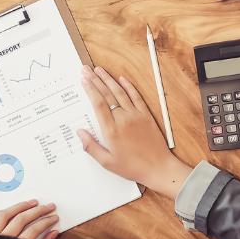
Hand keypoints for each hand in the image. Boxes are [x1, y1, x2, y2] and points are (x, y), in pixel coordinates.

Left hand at [0, 199, 58, 238]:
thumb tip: (52, 234)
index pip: (34, 230)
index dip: (46, 222)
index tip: (54, 218)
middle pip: (22, 219)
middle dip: (38, 211)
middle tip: (48, 207)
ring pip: (6, 215)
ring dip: (20, 207)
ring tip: (31, 203)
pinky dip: (0, 213)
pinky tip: (8, 210)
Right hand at [77, 65, 192, 198]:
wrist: (159, 168)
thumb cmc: (133, 167)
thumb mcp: (107, 162)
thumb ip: (91, 147)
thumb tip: (80, 133)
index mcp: (111, 130)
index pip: (98, 103)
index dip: (90, 89)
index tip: (84, 80)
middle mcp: (123, 119)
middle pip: (106, 94)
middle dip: (95, 80)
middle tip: (86, 70)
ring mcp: (136, 115)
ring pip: (120, 92)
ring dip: (108, 79)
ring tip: (99, 70)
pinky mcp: (146, 116)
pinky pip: (136, 97)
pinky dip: (128, 86)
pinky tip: (121, 79)